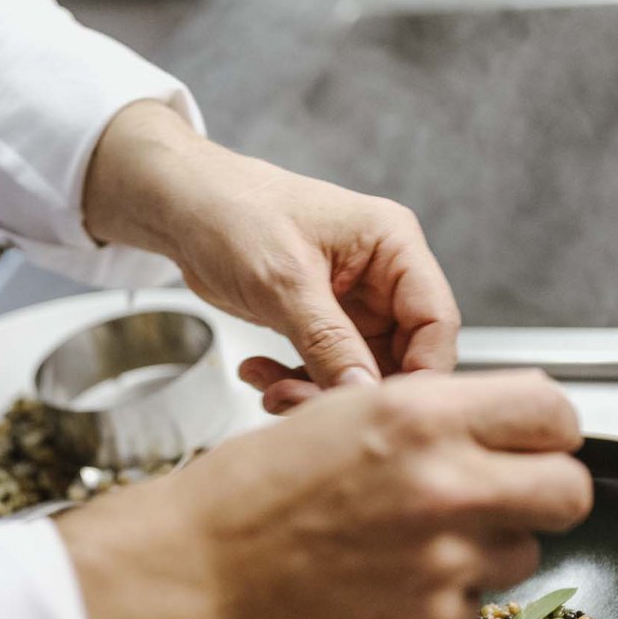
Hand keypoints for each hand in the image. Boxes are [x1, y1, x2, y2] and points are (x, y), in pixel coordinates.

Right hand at [58, 371, 589, 618]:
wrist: (203, 564)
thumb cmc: (258, 484)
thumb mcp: (347, 410)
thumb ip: (437, 413)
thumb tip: (512, 427)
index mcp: (424, 416)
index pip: (554, 413)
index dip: (549, 429)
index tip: (536, 441)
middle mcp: (447, 484)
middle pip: (571, 490)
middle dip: (545, 490)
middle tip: (507, 495)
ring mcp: (445, 561)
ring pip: (525, 553)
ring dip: (486, 546)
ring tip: (415, 539)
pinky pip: (475, 606)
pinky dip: (443, 596)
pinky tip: (387, 579)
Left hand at [83, 102, 459, 414]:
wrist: (182, 208)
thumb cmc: (232, 213)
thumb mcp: (283, 280)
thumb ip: (329, 341)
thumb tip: (364, 394)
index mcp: (392, 245)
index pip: (436, 321)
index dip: (421, 372)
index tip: (385, 410)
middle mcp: (383, 276)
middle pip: (403, 356)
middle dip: (355, 390)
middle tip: (302, 403)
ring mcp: (354, 303)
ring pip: (362, 372)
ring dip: (318, 393)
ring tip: (272, 391)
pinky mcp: (323, 324)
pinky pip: (327, 371)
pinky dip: (295, 383)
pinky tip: (258, 375)